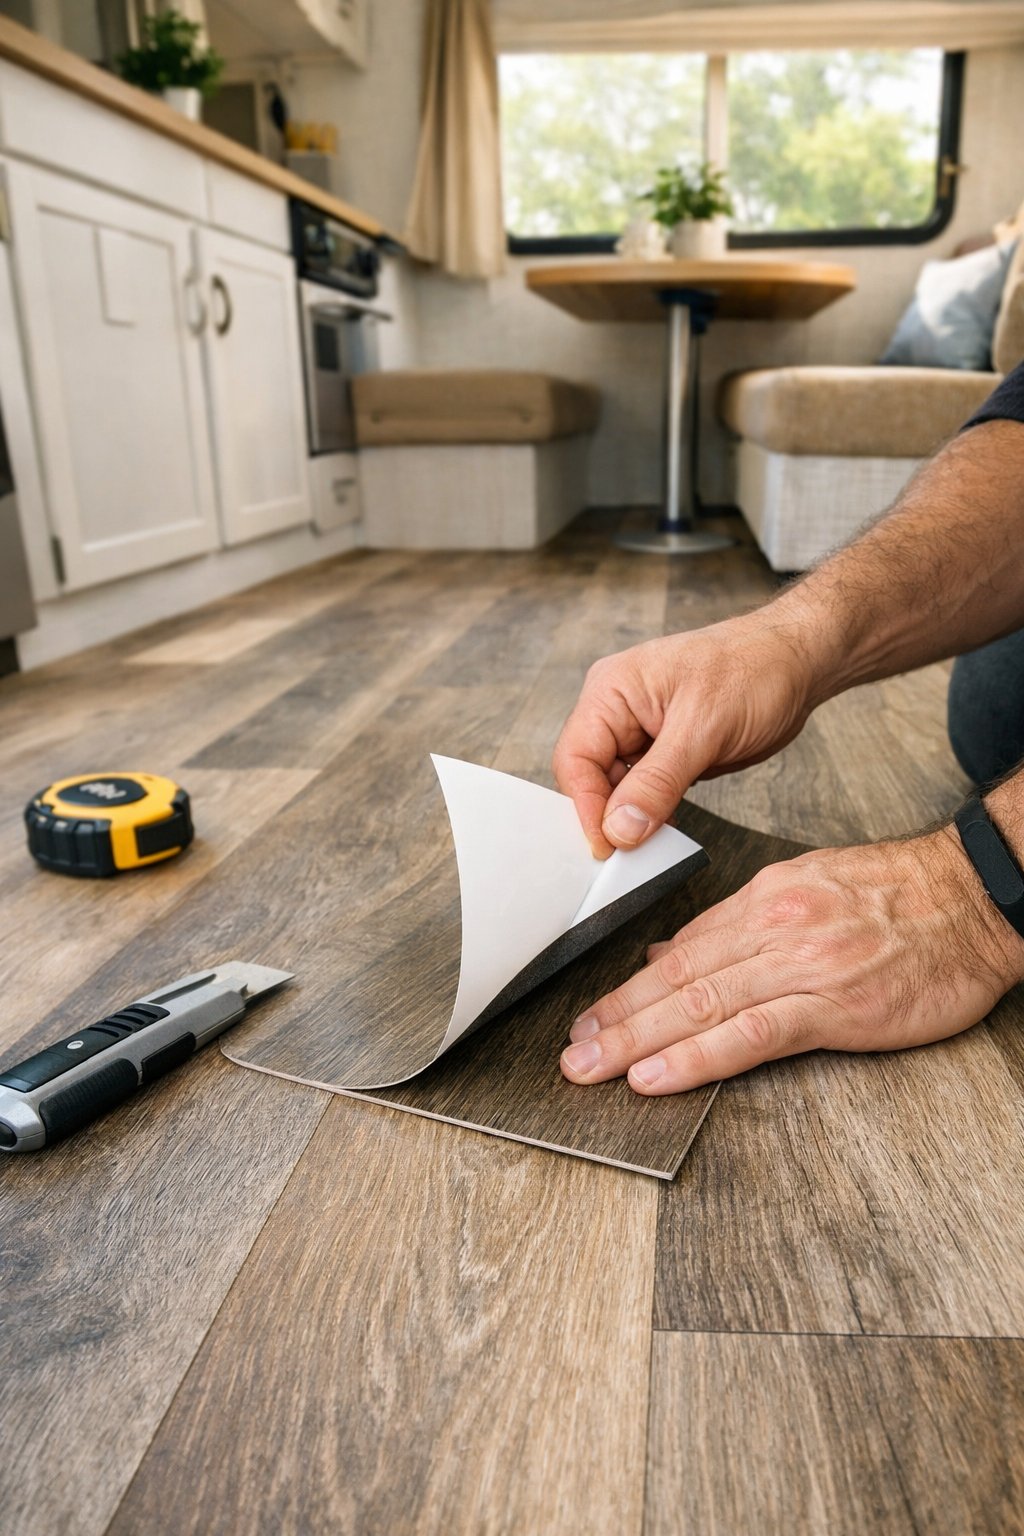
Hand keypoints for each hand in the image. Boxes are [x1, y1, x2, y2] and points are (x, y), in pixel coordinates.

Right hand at [552, 612, 815, 858]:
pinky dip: (650, 814)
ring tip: (647, 850)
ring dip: (629, 820)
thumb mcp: (703, 729)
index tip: (605, 848)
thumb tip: (619, 829)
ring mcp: (640, 731)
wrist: (797, 663)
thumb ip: (657, 782)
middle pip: (589, 777)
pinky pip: (643, 790)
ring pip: (616, 789)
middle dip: (605, 817)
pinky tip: (662, 835)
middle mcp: (617, 710)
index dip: (585, 807)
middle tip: (626, 859)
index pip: (576, 758)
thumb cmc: (754, 671)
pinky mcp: (664, 751)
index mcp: (612, 690)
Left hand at [560, 826, 1023, 1094]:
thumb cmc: (899, 898)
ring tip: (592, 1068)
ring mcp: (799, 967)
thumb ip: (738, 926)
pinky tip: (655, 1076)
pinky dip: (695, 1057)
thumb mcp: (808, 889)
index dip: (628, 988)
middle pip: (675, 979)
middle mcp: (770, 930)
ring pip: (698, 1005)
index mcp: (764, 902)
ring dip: (636, 1041)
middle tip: (570, 1051)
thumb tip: (670, 954)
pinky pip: (748, 1035)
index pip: (680, 950)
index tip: (591, 1015)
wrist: (972, 899)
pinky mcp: (832, 1007)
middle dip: (616, 1018)